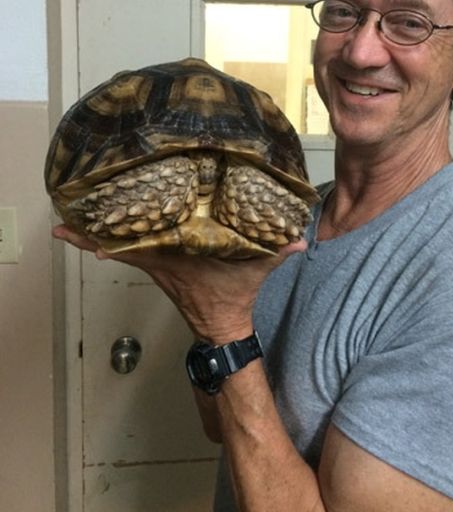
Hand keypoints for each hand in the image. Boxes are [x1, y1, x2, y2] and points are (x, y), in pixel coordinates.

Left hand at [52, 224, 305, 342]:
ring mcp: (155, 267)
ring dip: (94, 238)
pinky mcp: (157, 268)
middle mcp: (159, 263)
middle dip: (88, 236)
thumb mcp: (256, 271)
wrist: (222, 325)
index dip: (109, 243)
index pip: (137, 251)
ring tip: (69, 219)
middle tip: (61, 220)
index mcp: (177, 261)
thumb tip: (300, 236)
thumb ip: (277, 251)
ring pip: (118, 250)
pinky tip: (96, 236)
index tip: (82, 234)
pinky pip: (127, 254)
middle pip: (116, 249)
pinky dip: (109, 245)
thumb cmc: (233, 296)